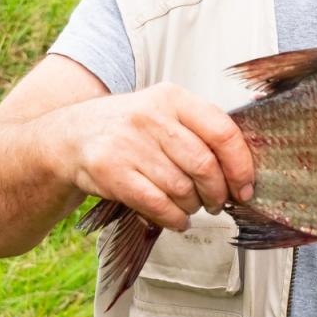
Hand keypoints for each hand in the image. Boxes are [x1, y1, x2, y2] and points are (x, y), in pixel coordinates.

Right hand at [63, 82, 254, 232]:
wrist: (71, 136)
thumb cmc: (131, 128)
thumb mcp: (164, 112)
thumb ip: (201, 131)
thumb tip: (244, 169)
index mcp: (172, 97)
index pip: (223, 132)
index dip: (241, 166)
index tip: (245, 187)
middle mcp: (151, 116)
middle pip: (204, 166)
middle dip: (218, 193)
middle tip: (217, 202)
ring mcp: (128, 143)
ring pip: (182, 189)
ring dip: (193, 207)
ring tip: (191, 207)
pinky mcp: (111, 171)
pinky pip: (158, 205)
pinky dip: (175, 219)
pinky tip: (177, 219)